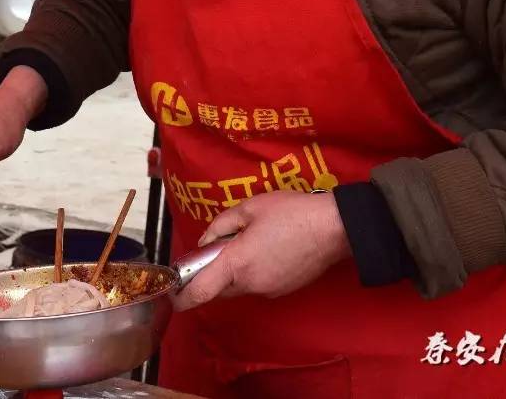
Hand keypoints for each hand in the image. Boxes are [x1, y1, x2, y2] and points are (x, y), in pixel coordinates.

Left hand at [173, 191, 350, 310]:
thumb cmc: (290, 213)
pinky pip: (258, 285)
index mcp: (237, 263)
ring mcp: (269, 290)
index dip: (182, 298)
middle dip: (210, 276)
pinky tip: (266, 250)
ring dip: (234, 273)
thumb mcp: (248, 208)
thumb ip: (220, 225)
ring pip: (239, 287)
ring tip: (248, 243)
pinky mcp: (283, 290)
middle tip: (215, 251)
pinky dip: (253, 273)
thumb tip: (206, 241)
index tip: (172, 295)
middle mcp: (251, 283)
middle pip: (218, 289)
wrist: (334, 228)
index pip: (201, 291)